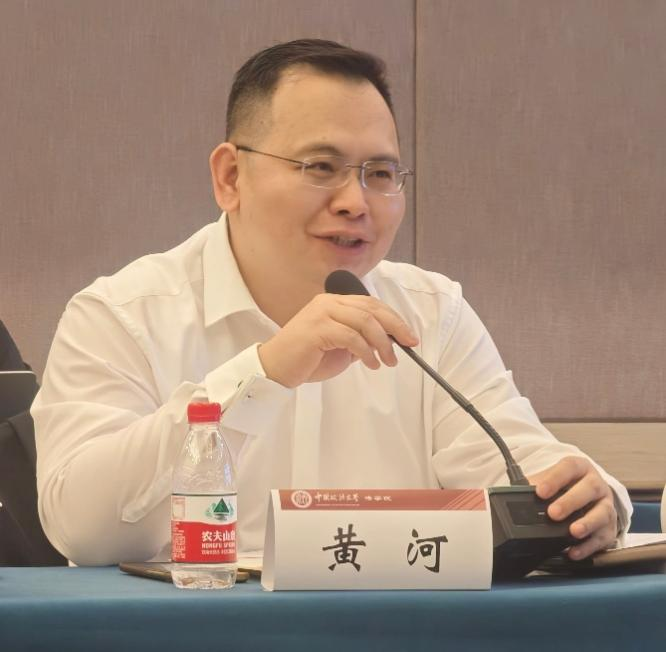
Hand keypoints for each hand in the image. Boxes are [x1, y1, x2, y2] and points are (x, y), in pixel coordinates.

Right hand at [258, 293, 418, 387]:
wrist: (276, 368)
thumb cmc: (308, 359)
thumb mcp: (341, 348)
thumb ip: (361, 340)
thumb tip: (388, 341)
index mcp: (333, 302)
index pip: (371, 304)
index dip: (393, 318)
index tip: (409, 336)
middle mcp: (328, 302)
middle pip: (371, 309)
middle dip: (395, 327)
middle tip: (409, 345)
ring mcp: (322, 313)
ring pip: (364, 321)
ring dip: (382, 343)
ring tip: (387, 361)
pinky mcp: (317, 328)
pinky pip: (351, 337)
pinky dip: (366, 351)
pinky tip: (370, 363)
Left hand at [528, 456, 617, 559]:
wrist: (589, 498)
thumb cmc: (566, 486)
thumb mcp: (552, 479)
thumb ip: (536, 484)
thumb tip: (516, 492)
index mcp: (580, 468)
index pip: (569, 467)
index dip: (555, 478)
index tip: (540, 491)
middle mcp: (597, 485)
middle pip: (589, 489)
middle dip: (571, 502)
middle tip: (553, 513)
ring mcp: (606, 506)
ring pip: (603, 512)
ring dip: (587, 523)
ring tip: (573, 531)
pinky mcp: (609, 528)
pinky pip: (602, 538)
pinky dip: (588, 547)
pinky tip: (574, 551)